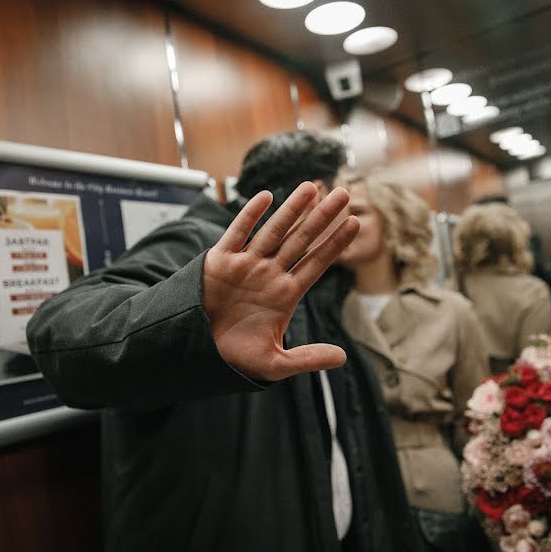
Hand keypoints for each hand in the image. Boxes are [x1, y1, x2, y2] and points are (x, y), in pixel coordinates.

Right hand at [203, 182, 359, 381]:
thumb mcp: (274, 364)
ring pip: (274, 231)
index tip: (354, 224)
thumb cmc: (234, 357)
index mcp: (285, 295)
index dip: (335, 244)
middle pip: (302, 240)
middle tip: (344, 193)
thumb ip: (307, 358)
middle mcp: (269, 275)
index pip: (317, 263)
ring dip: (292, 209)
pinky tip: (266, 197)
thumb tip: (342, 358)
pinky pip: (238, 233)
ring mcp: (246, 265)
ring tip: (312, 187)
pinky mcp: (221, 261)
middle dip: (323, 217)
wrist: (195, 352)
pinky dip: (250, 215)